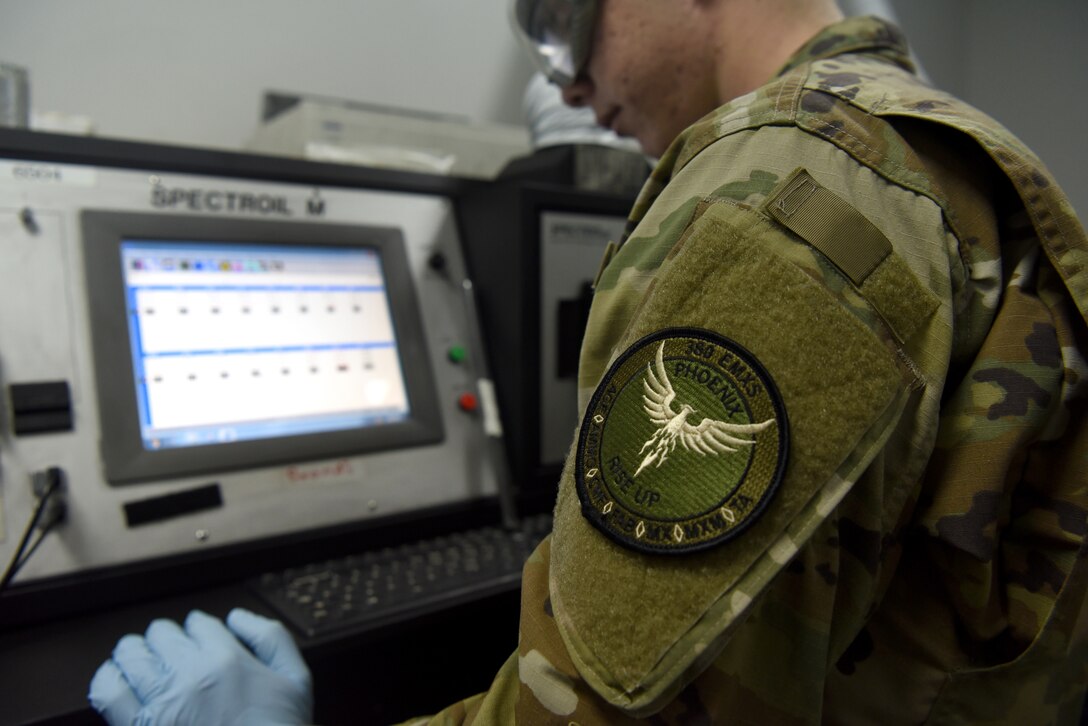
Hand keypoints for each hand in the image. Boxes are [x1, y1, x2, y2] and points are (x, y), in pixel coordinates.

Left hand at [88, 608, 312, 725]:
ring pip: (131, 653)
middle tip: (170, 653)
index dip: (198, 629)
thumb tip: (236, 616)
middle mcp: (192, 675)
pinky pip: (108, 689)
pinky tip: (117, 680)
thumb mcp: (296, 681)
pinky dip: (108, 678)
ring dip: (135, 653)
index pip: (199, 624)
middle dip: (166, 639)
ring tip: (140, 661)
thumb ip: (272, 638)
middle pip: (162, 634)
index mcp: (229, 659)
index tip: (198, 640)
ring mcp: (161, 702)